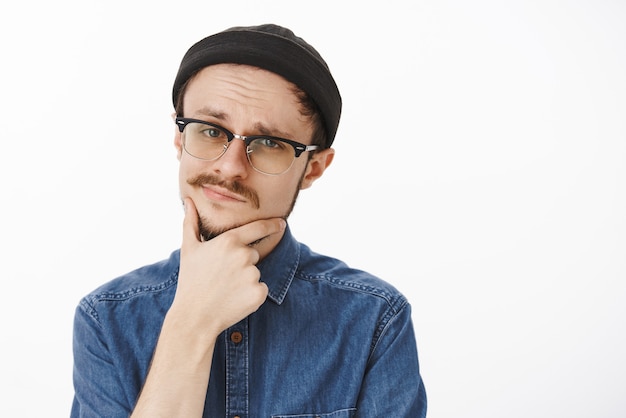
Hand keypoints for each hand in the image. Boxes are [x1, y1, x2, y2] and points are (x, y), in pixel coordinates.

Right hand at [171, 198, 284, 338]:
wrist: (194, 317)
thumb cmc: (190, 281)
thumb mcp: (189, 249)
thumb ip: (191, 222)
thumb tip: (188, 202)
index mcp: (229, 241)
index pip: (258, 228)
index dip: (272, 225)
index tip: (282, 223)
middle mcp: (244, 255)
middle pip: (253, 253)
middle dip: (242, 262)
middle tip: (222, 276)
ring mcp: (253, 275)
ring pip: (256, 272)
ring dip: (245, 279)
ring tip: (225, 288)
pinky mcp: (259, 294)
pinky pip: (261, 289)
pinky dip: (251, 294)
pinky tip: (234, 299)